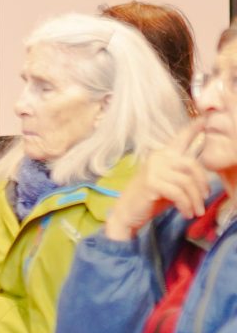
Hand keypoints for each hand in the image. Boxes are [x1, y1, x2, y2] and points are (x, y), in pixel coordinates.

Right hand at [105, 118, 209, 240]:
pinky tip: (186, 213)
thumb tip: (205, 176)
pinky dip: (185, 205)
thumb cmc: (151, 198)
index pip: (180, 138)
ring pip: (187, 182)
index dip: (193, 127)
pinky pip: (178, 193)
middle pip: (192, 164)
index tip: (205, 118)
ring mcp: (153, 169)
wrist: (128, 212)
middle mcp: (158, 157)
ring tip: (195, 211)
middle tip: (205, 198)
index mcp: (163, 155)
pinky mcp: (151, 182)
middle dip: (202, 183)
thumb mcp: (170, 182)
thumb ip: (183, 174)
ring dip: (194, 200)